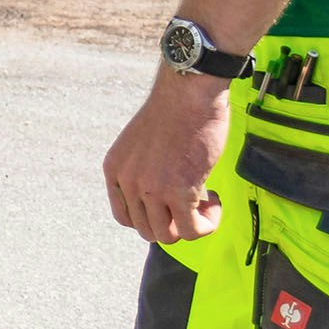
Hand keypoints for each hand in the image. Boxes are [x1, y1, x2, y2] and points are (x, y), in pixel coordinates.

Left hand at [103, 70, 230, 244]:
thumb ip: (143, 171)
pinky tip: (214, 200)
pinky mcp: (179, 191)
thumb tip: (161, 202)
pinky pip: (192, 230)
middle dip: (173, 222)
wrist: (189, 92)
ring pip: (168, 236)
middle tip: (192, 201)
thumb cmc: (174, 111)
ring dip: (191, 225)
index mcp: (114, 169)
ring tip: (204, 201)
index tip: (170, 204)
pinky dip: (207, 224)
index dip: (151, 217)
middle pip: (147, 230)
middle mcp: (128, 182)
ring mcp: (151, 189)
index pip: (124, 216)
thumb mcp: (141, 144)